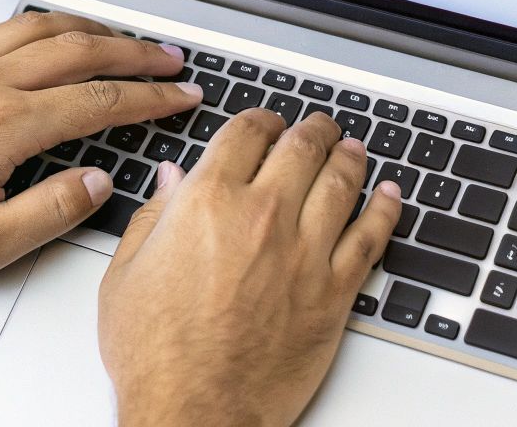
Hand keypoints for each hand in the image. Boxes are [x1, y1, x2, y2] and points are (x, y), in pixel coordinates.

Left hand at [0, 11, 199, 280]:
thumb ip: (48, 214)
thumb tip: (98, 184)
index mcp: (3, 125)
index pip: (99, 101)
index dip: (151, 99)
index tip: (183, 97)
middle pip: (82, 50)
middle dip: (138, 53)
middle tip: (174, 60)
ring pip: (47, 28)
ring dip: (98, 29)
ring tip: (132, 39)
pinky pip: (12, 27)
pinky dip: (52, 24)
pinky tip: (64, 32)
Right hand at [99, 109, 401, 426]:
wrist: (196, 409)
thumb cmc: (157, 354)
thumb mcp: (127, 273)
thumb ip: (153, 216)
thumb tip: (170, 181)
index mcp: (208, 202)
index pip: (247, 132)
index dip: (261, 119)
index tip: (266, 122)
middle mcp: (263, 216)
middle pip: (302, 148)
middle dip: (313, 130)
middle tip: (320, 127)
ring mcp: (305, 252)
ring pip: (342, 183)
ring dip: (350, 158)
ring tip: (353, 150)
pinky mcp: (334, 292)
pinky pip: (371, 237)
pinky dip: (385, 209)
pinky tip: (389, 195)